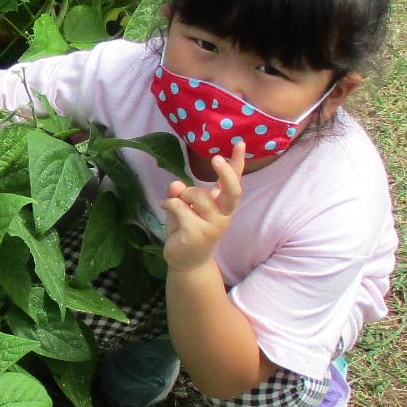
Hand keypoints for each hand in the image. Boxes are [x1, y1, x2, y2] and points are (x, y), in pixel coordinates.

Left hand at [160, 140, 244, 271]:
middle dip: (225, 172)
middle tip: (215, 159)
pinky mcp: (197, 233)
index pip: (234, 182)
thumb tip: (177, 185)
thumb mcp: (185, 208)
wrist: (187, 263)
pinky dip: (169, 203)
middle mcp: (223, 215)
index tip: (240, 143)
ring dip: (182, 195)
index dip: (238, 163)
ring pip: (196, 195)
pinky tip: (166, 208)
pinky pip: (179, 207)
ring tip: (176, 204)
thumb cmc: (187, 231)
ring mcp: (213, 225)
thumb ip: (182, 194)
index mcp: (223, 206)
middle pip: (231, 190)